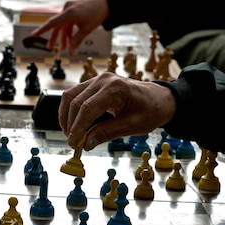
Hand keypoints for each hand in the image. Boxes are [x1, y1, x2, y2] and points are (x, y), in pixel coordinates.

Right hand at [30, 0, 109, 55]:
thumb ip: (77, 41)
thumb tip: (70, 54)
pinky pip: (67, 20)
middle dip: (54, 38)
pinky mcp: (72, 7)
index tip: (33, 35)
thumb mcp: (87, 29)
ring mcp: (69, 7)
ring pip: (62, 24)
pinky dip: (68, 29)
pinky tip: (70, 39)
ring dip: (63, 36)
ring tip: (65, 47)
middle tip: (50, 48)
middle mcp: (67, 8)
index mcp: (69, 13)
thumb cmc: (97, 14)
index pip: (52, 23)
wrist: (106, 2)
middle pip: (56, 25)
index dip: (42, 30)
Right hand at [59, 72, 175, 149]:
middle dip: (71, 125)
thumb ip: (107, 133)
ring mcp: (97, 79)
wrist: (158, 99)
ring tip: (71, 136)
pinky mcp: (94, 84)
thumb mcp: (132, 126)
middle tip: (74, 144)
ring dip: (66, 117)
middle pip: (76, 102)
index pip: (88, 108)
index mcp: (115, 88)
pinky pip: (75, 95)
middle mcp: (104, 80)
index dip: (77, 128)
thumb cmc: (150, 110)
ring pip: (70, 96)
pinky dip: (71, 111)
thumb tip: (86, 144)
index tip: (73, 144)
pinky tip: (73, 125)